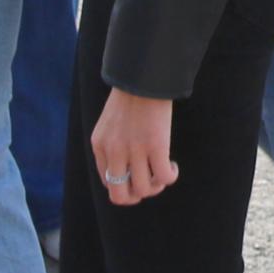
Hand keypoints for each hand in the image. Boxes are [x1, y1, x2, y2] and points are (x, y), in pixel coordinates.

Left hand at [90, 90, 177, 207]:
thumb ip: (112, 144)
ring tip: (163, 171)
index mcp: (100, 146)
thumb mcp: (109, 123)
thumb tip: (126, 169)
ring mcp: (135, 149)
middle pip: (120, 196)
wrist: (143, 76)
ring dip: (156, 186)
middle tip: (149, 184)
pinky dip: (170, 176)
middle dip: (136, 196)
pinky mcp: (156, 145)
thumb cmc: (130, 96)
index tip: (138, 173)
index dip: (125, 184)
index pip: (108, 183)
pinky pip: (164, 176)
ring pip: (144, 189)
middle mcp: (115, 151)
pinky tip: (173, 166)